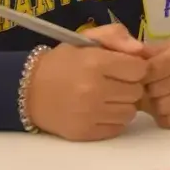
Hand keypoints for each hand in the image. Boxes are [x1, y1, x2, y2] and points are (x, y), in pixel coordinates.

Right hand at [23, 24, 149, 140]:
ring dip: (123, 104)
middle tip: (115, 82)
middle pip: (136, 92)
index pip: (140, 69)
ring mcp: (88, 114)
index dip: (136, 67)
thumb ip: (116, 36)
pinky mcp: (84, 133)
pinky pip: (118, 128)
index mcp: (95, 63)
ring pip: (130, 112)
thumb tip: (141, 50)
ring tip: (108, 96)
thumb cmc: (63, 62)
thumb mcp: (87, 39)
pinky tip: (101, 110)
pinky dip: (114, 119)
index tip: (125, 67)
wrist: (28, 90)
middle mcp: (93, 90)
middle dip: (130, 85)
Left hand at [142, 38, 169, 128]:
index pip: (155, 67)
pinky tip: (164, 106)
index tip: (135, 73)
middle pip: (156, 89)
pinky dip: (162, 115)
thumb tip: (126, 58)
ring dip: (153, 103)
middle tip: (144, 85)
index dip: (141, 73)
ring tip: (154, 95)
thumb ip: (151, 51)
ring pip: (162, 107)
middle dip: (146, 88)